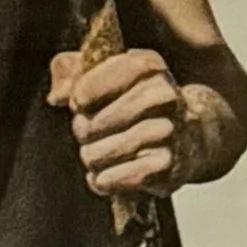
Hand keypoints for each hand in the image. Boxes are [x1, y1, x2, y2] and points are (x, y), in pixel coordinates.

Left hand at [52, 43, 191, 196]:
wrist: (190, 137)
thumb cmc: (137, 103)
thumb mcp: (105, 72)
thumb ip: (70, 69)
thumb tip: (56, 96)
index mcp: (147, 65)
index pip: (85, 89)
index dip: (78, 100)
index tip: (83, 103)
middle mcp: (163, 96)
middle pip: (89, 124)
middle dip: (83, 131)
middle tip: (94, 131)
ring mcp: (167, 132)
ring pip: (97, 154)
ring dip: (93, 157)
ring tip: (104, 152)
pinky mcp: (166, 167)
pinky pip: (112, 179)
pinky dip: (104, 180)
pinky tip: (112, 172)